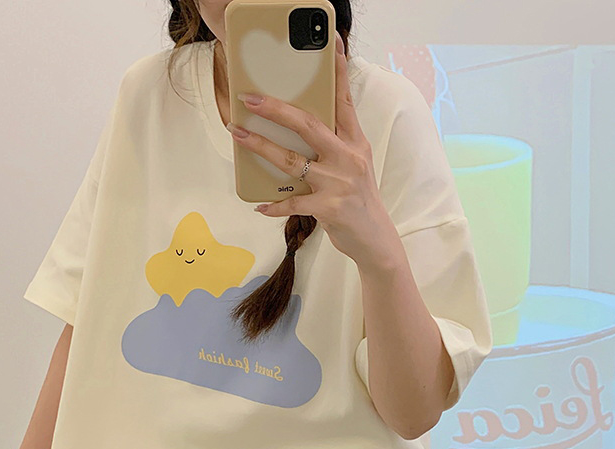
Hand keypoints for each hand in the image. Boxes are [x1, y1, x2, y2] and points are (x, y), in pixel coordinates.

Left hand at [228, 31, 400, 266]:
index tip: (332, 42)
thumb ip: (335, 146)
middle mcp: (348, 158)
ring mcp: (338, 183)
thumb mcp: (356, 166)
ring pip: (291, 160)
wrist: (375, 239)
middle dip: (276, 109)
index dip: (338, 71)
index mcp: (356, 143)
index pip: (345, 101)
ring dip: (261, 147)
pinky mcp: (329, 208)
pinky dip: (274, 205)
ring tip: (239, 134)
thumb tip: (299, 127)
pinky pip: (293, 202)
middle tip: (250, 98)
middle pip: (308, 125)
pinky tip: (260, 206)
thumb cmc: (360, 200)